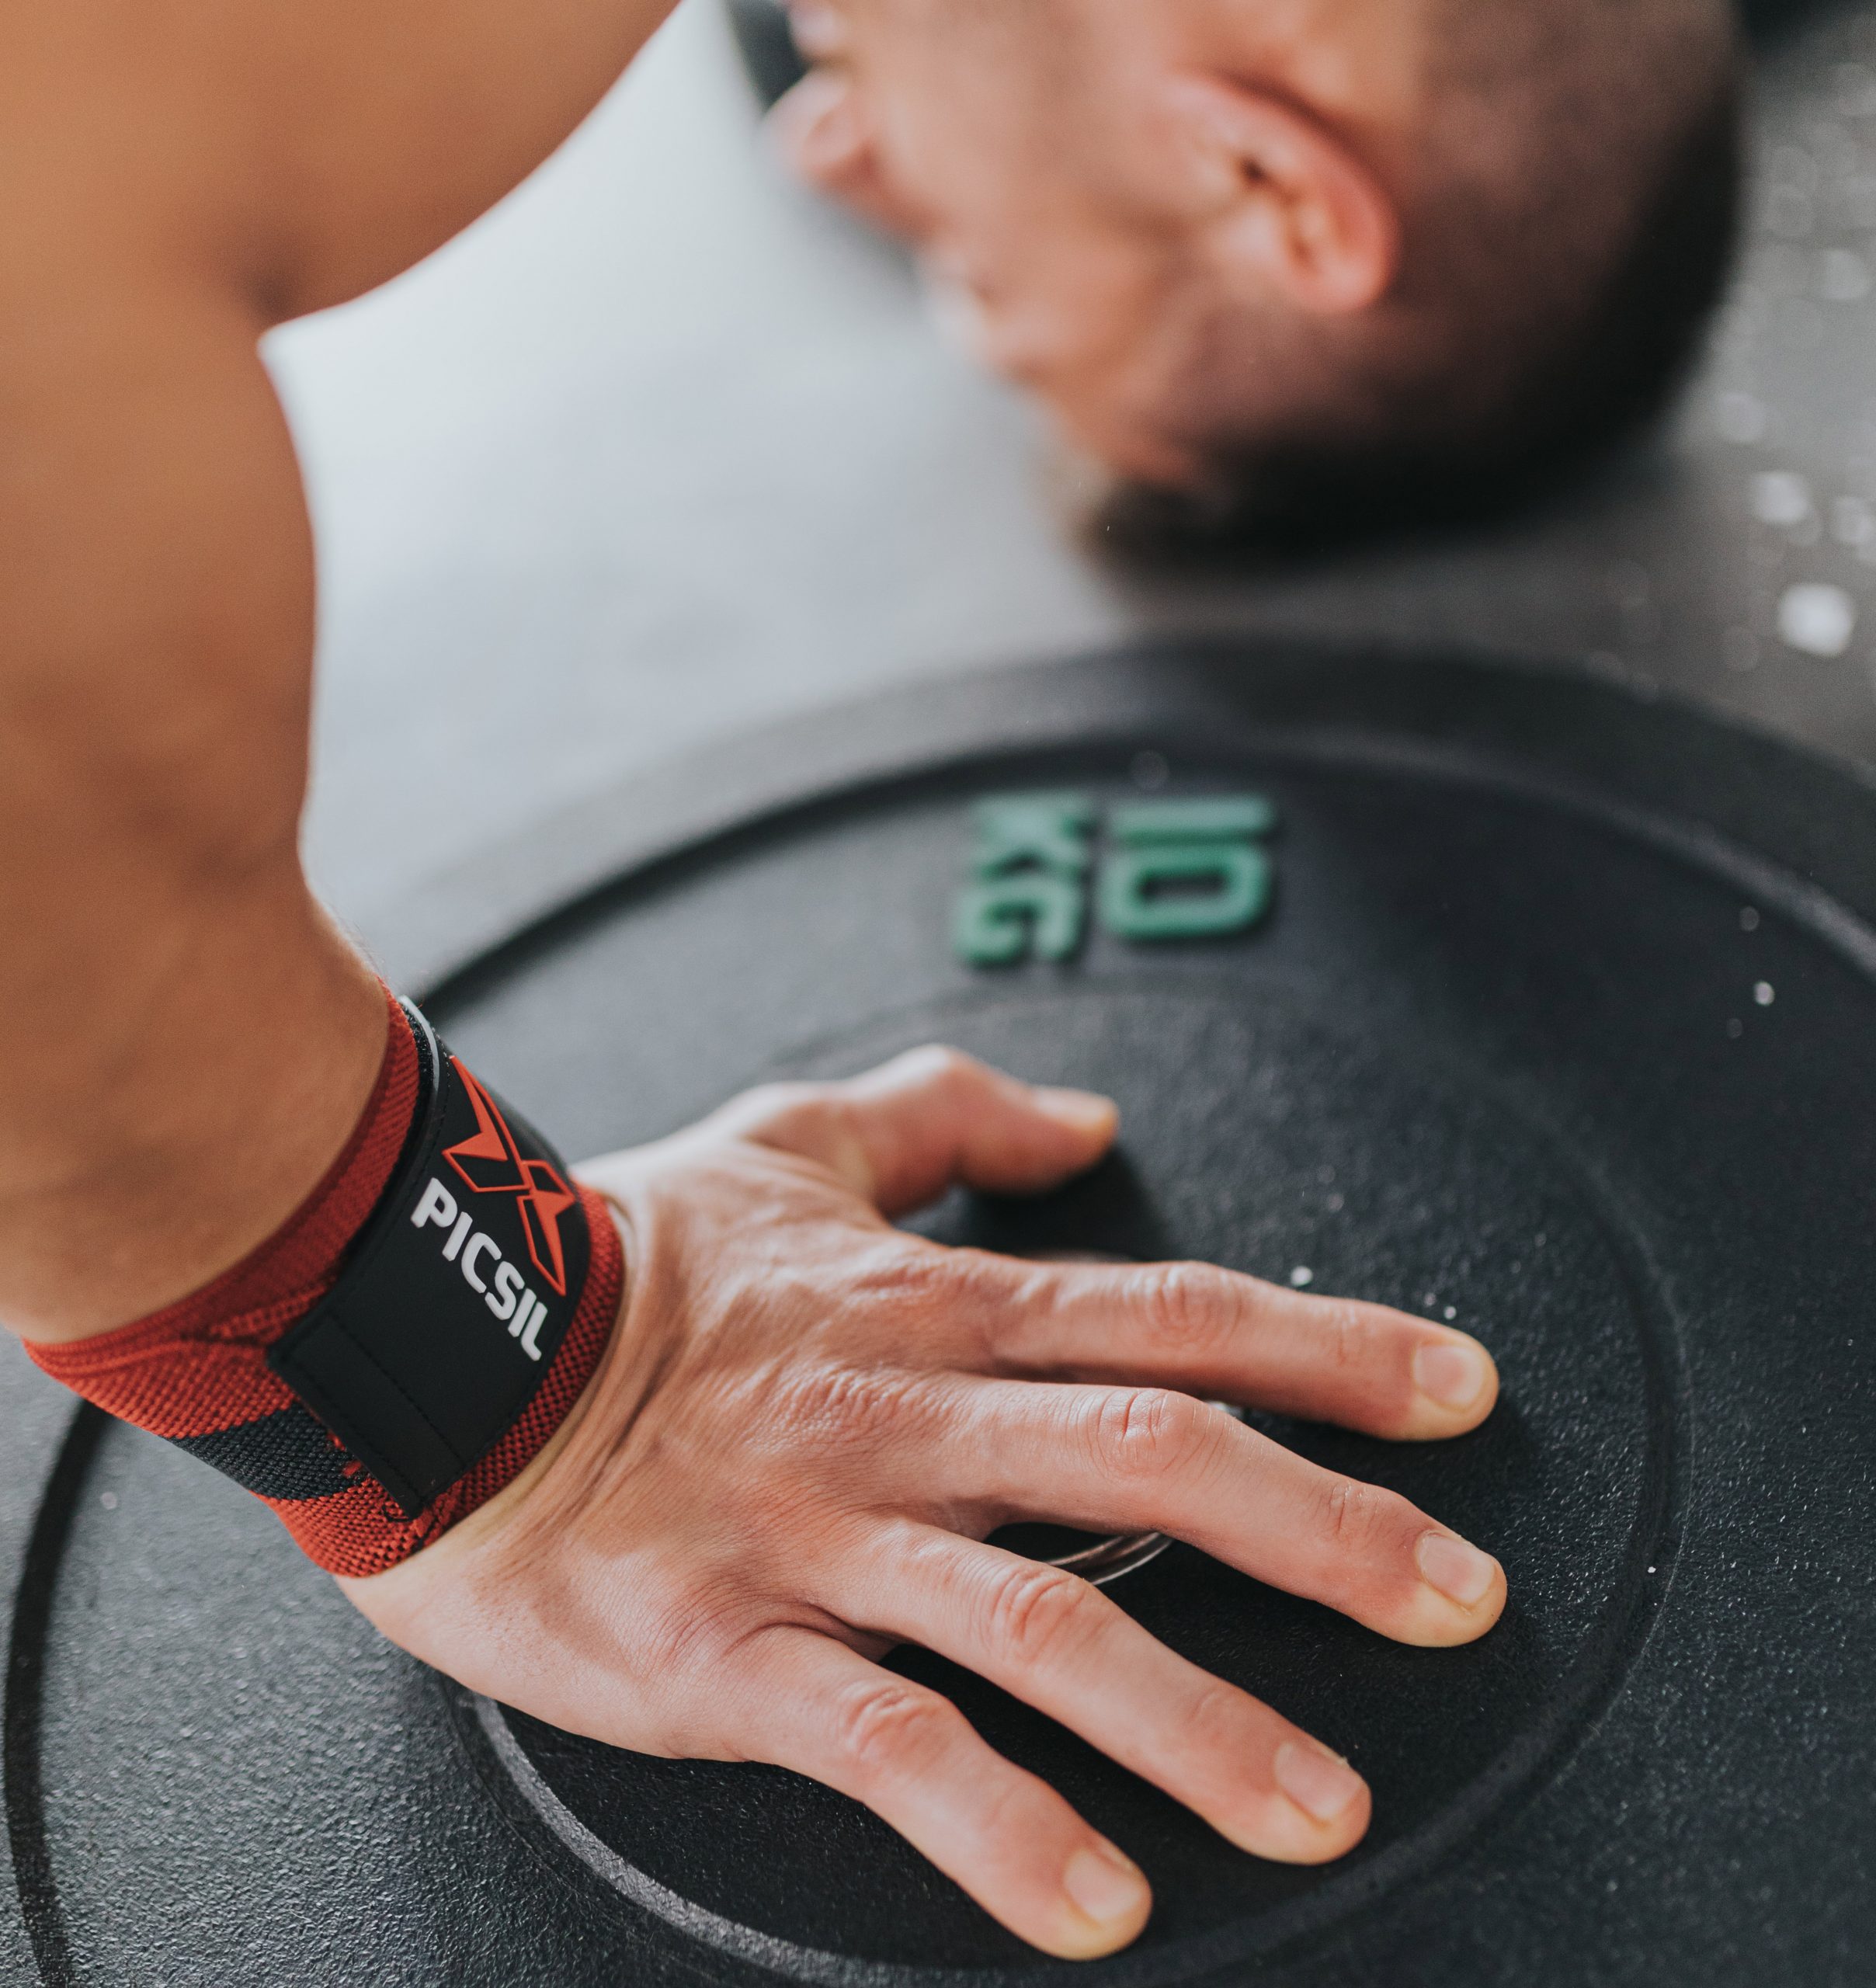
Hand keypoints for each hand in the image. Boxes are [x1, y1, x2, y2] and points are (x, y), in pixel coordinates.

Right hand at [342, 1048, 1503, 1957]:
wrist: (439, 1353)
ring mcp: (822, 1537)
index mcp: (933, 1305)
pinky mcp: (729, 1653)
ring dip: (1202, 1719)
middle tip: (1463, 1601)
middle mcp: (907, 1416)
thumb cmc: (629, 1255)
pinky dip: (1000, 1826)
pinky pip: (887, 1746)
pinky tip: (1099, 1899)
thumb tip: (1084, 1117)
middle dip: (1328, 1532)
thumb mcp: (792, 1139)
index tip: (1461, 1391)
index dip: (1331, 1347)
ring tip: (1327, 1805)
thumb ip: (949, 1114)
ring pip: (1046, 1622)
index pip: (1173, 1315)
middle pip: (1155, 1461)